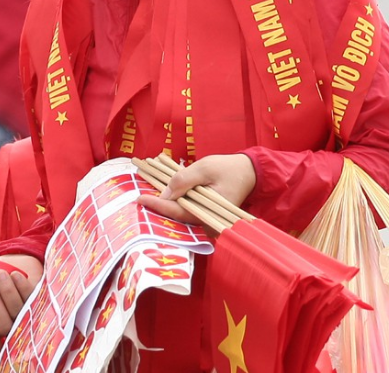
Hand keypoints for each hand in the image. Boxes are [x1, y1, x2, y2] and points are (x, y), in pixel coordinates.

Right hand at [0, 254, 43, 358]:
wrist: (6, 262)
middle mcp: (9, 328)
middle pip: (6, 330)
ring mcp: (26, 316)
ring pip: (20, 314)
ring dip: (9, 293)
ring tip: (0, 275)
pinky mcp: (39, 302)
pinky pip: (33, 299)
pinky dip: (23, 286)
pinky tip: (15, 275)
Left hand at [136, 154, 255, 224]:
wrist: (249, 172)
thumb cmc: (228, 168)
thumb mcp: (204, 168)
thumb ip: (184, 180)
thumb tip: (165, 194)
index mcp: (208, 212)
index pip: (177, 211)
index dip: (157, 205)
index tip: (140, 199)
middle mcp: (207, 220)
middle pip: (177, 215)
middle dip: (158, 206)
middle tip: (139, 197)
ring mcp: (207, 217)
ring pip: (181, 212)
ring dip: (166, 203)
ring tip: (148, 194)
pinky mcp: (206, 212)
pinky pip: (188, 208)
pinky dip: (176, 200)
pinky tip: (164, 192)